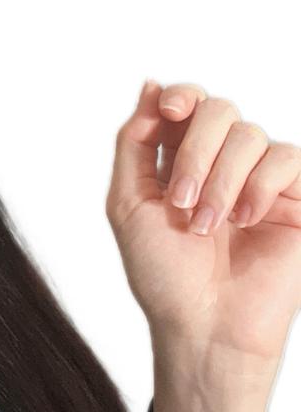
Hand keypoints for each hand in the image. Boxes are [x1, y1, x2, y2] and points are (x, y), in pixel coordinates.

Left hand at [106, 79, 300, 377]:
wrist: (203, 325)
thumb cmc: (162, 272)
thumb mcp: (129, 203)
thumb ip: (134, 143)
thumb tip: (151, 86)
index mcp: (179, 158)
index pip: (188, 103)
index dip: (181, 96)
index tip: (169, 111)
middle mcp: (222, 162)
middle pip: (218, 110)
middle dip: (196, 150)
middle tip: (181, 201)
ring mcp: (261, 179)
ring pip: (250, 135)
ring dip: (222, 179)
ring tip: (207, 226)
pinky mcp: (296, 200)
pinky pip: (288, 159)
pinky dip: (259, 186)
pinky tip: (245, 221)